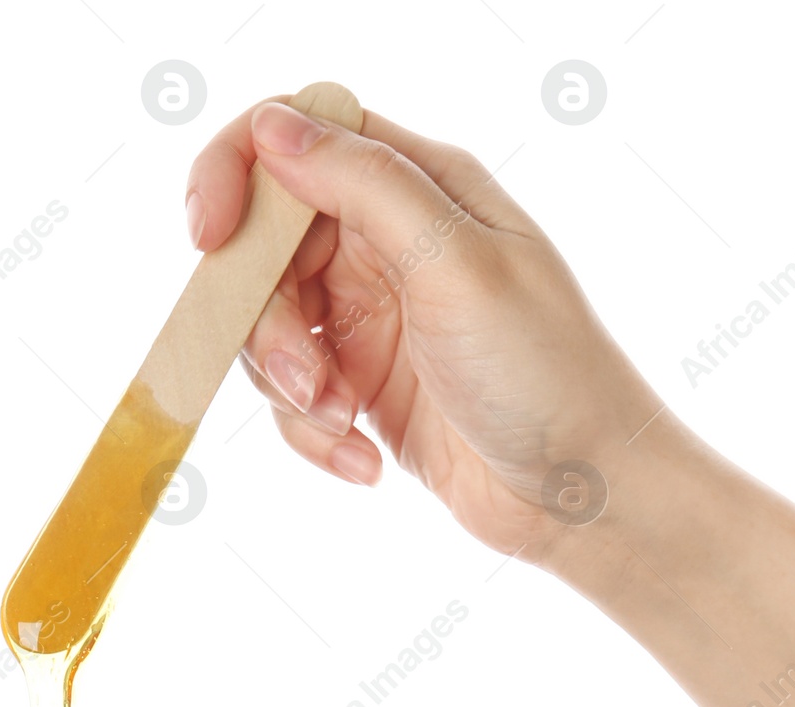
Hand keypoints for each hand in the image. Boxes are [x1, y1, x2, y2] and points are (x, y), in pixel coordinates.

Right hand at [188, 98, 657, 561]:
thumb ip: (365, 186)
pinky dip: (311, 435)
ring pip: (266, 328)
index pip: (295, 137)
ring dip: (288, 386)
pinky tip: (364, 462)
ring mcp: (371, 317)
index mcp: (420, 187)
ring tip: (343, 424)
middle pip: (264, 246)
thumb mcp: (457, 264)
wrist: (584, 494)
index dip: (236, 173)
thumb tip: (274, 125)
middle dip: (265, 319)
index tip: (210, 238)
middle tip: (305, 381)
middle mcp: (388, 242)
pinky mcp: (362, 386)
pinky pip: (291, 398)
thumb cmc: (547, 372)